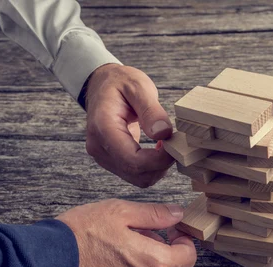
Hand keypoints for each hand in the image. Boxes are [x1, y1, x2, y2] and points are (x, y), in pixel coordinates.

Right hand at [55, 199, 195, 266]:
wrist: (42, 265)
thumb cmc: (80, 236)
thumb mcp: (120, 212)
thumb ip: (154, 214)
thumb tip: (177, 214)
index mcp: (154, 264)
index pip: (188, 257)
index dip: (184, 241)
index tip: (172, 232)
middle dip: (166, 253)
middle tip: (143, 236)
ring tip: (124, 250)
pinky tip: (112, 266)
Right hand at [85, 64, 174, 187]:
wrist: (102, 85)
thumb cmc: (120, 83)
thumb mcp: (138, 86)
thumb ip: (151, 110)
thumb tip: (163, 134)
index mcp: (103, 127)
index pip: (132, 160)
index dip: (159, 160)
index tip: (174, 144)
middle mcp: (99, 147)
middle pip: (136, 174)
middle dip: (161, 164)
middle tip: (174, 143)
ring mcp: (103, 156)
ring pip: (138, 178)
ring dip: (158, 168)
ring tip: (166, 145)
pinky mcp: (111, 160)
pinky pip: (135, 174)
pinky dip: (151, 167)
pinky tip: (158, 150)